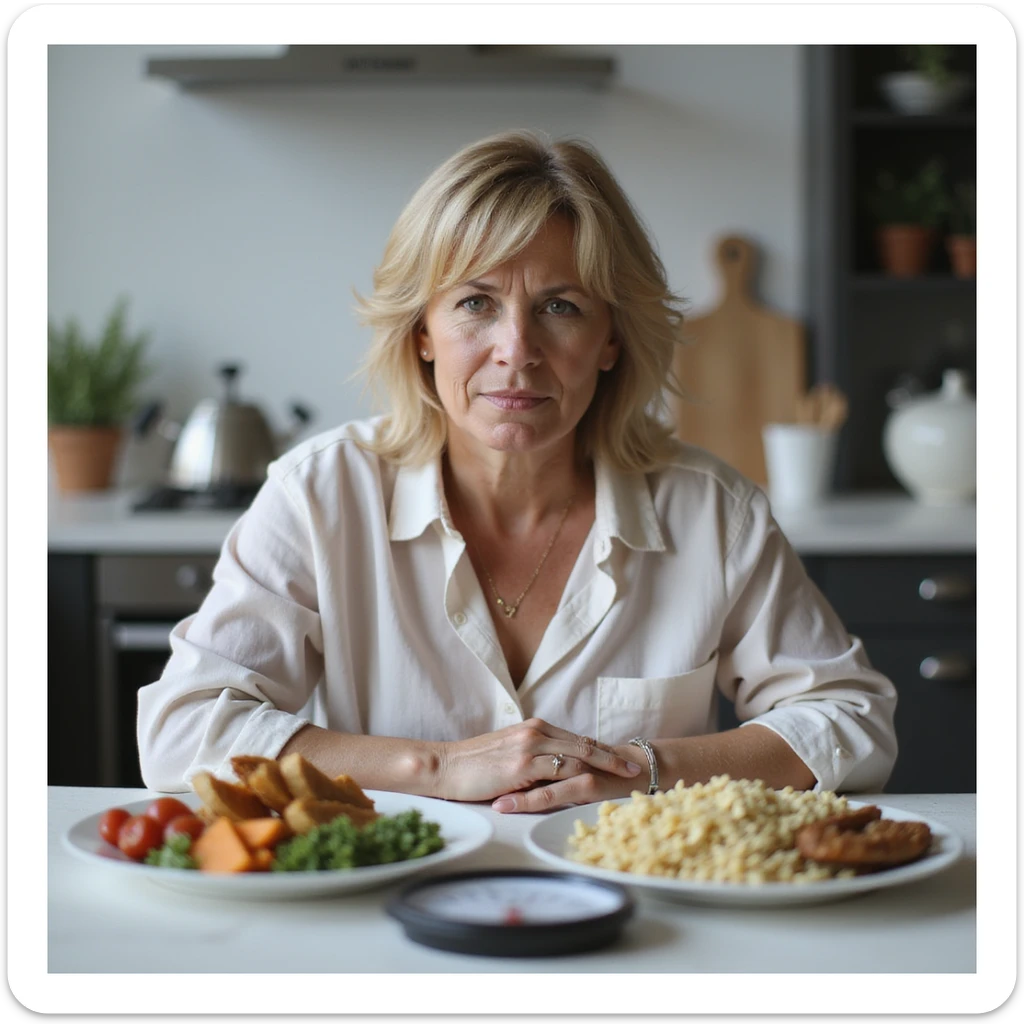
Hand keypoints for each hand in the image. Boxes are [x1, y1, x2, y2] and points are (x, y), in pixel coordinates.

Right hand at [435, 719, 642, 802]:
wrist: (445, 766)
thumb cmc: (473, 765)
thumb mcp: (509, 755)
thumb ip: (533, 759)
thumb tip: (553, 774)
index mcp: (534, 728)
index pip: (576, 738)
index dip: (600, 749)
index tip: (619, 758)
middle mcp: (536, 732)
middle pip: (584, 744)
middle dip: (612, 756)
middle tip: (634, 767)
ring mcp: (530, 747)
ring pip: (578, 755)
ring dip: (605, 767)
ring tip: (624, 778)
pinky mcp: (522, 766)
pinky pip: (559, 772)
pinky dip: (581, 780)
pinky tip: (597, 789)